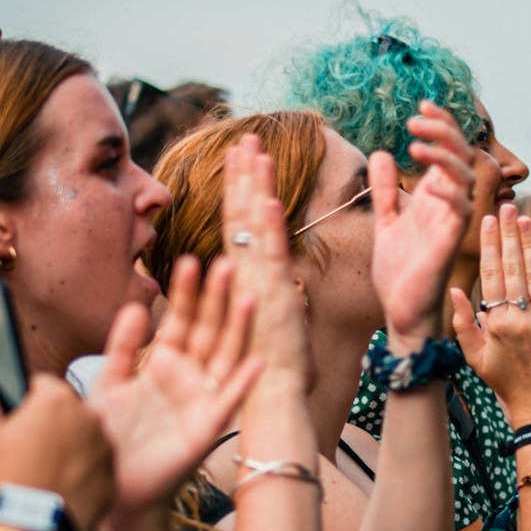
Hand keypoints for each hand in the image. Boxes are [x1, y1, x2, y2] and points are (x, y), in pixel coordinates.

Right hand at [0, 376, 112, 530]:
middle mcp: (88, 418)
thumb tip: (5, 409)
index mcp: (56, 401)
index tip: (23, 419)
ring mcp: (104, 448)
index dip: (31, 401)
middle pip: (71, 411)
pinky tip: (61, 490)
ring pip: (88, 438)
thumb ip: (3, 414)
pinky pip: (97, 467)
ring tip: (46, 474)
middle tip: (33, 451)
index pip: (45, 386)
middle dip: (55, 424)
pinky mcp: (111, 477)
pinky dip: (83, 473)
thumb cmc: (5, 483)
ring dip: (72, 447)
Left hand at [89, 256, 261, 518]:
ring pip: (224, 355)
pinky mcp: (208, 426)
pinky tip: (258, 359)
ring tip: (250, 297)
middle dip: (217, 298)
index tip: (191, 260)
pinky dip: (243, 381)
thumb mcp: (109, 383)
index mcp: (163, 361)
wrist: (112, 486)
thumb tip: (135, 305)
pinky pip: (228, 399)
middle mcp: (188, 374)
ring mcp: (201, 398)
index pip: (179, 319)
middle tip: (227, 265)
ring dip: (239, 328)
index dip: (185, 292)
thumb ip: (121, 347)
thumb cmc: (109, 436)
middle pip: (207, 329)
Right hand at [223, 135, 309, 391]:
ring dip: (255, 188)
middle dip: (243, 174)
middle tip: (244, 137)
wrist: (270, 392)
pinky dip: (271, 228)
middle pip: (241, 213)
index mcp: (247, 274)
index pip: (241, 220)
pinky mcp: (273, 297)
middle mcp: (246, 273)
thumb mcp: (282, 315)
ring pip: (253, 226)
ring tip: (255, 153)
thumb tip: (289, 276)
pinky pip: (271, 257)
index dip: (241, 186)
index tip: (243, 156)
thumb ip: (282, 291)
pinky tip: (271, 200)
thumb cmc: (274, 360)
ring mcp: (257, 282)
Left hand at [371, 102, 473, 347]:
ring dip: (444, 154)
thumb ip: (386, 189)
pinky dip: (448, 192)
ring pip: (465, 176)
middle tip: (416, 117)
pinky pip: (460, 210)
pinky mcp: (449, 243)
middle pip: (462, 154)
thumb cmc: (400, 270)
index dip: (441, 124)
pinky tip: (428, 183)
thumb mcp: (386, 221)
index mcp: (436, 196)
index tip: (420, 104)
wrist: (402, 311)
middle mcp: (448, 204)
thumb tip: (381, 153)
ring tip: (416, 141)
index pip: (448, 149)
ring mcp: (452, 222)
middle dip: (444, 130)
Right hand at [451, 204, 530, 425]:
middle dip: (510, 234)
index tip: (487, 221)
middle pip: (515, 267)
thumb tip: (454, 291)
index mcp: (498, 325)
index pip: (492, 275)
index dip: (489, 245)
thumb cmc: (506, 384)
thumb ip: (464, 324)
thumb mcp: (476, 358)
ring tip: (525, 218)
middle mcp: (524, 319)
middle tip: (507, 207)